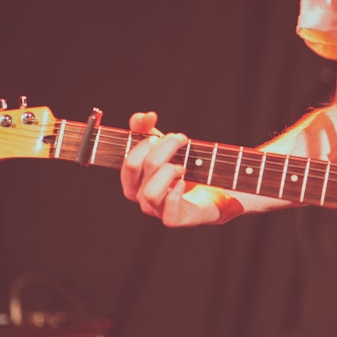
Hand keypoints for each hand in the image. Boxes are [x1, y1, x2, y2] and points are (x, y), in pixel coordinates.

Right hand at [120, 111, 241, 226]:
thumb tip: (145, 116)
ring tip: (183, 167)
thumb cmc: (178, 168)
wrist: (207, 192)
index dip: (144, 145)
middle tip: (180, 140)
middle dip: (163, 149)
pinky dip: (175, 194)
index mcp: (134, 182)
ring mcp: (157, 210)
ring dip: (168, 172)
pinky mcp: (175, 219)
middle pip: (143, 170)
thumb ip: (146, 127)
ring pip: (150, 193)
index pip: (129, 163)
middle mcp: (142, 197)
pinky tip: (184, 182)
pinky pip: (167, 214)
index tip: (160, 135)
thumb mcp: (160, 145)